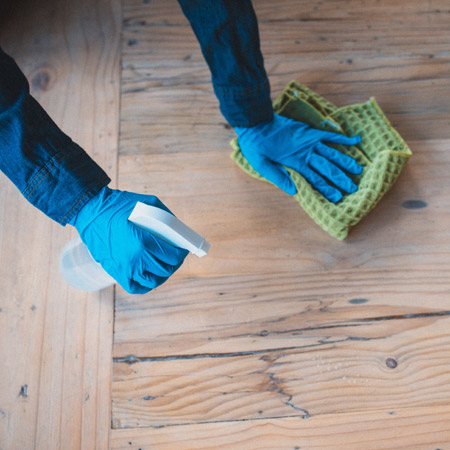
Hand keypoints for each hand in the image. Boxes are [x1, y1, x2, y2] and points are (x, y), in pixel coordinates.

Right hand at [70, 187, 187, 293]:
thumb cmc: (119, 205)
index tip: (184, 250)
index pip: (173, 256)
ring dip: (162, 275)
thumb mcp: (148, 204)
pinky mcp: (116, 272)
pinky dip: (146, 286)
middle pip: (165, 269)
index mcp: (145, 242)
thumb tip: (179, 231)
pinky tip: (150, 277)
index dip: (182, 254)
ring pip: (153, 281)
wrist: (90, 212)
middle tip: (175, 258)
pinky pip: (135, 287)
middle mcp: (137, 258)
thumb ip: (166, 217)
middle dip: (175, 263)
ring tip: (164, 267)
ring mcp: (126, 268)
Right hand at [235, 113, 362, 201]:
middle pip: (326, 169)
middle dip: (339, 178)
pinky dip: (342, 138)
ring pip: (331, 154)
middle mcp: (305, 157)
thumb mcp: (263, 167)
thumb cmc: (255, 147)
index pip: (314, 180)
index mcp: (294, 166)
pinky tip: (355, 140)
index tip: (336, 197)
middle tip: (352, 188)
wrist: (255, 125)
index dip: (325, 189)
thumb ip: (279, 178)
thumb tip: (294, 192)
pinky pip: (330, 136)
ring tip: (357, 169)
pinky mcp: (310, 132)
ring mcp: (309, 144)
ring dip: (344, 161)